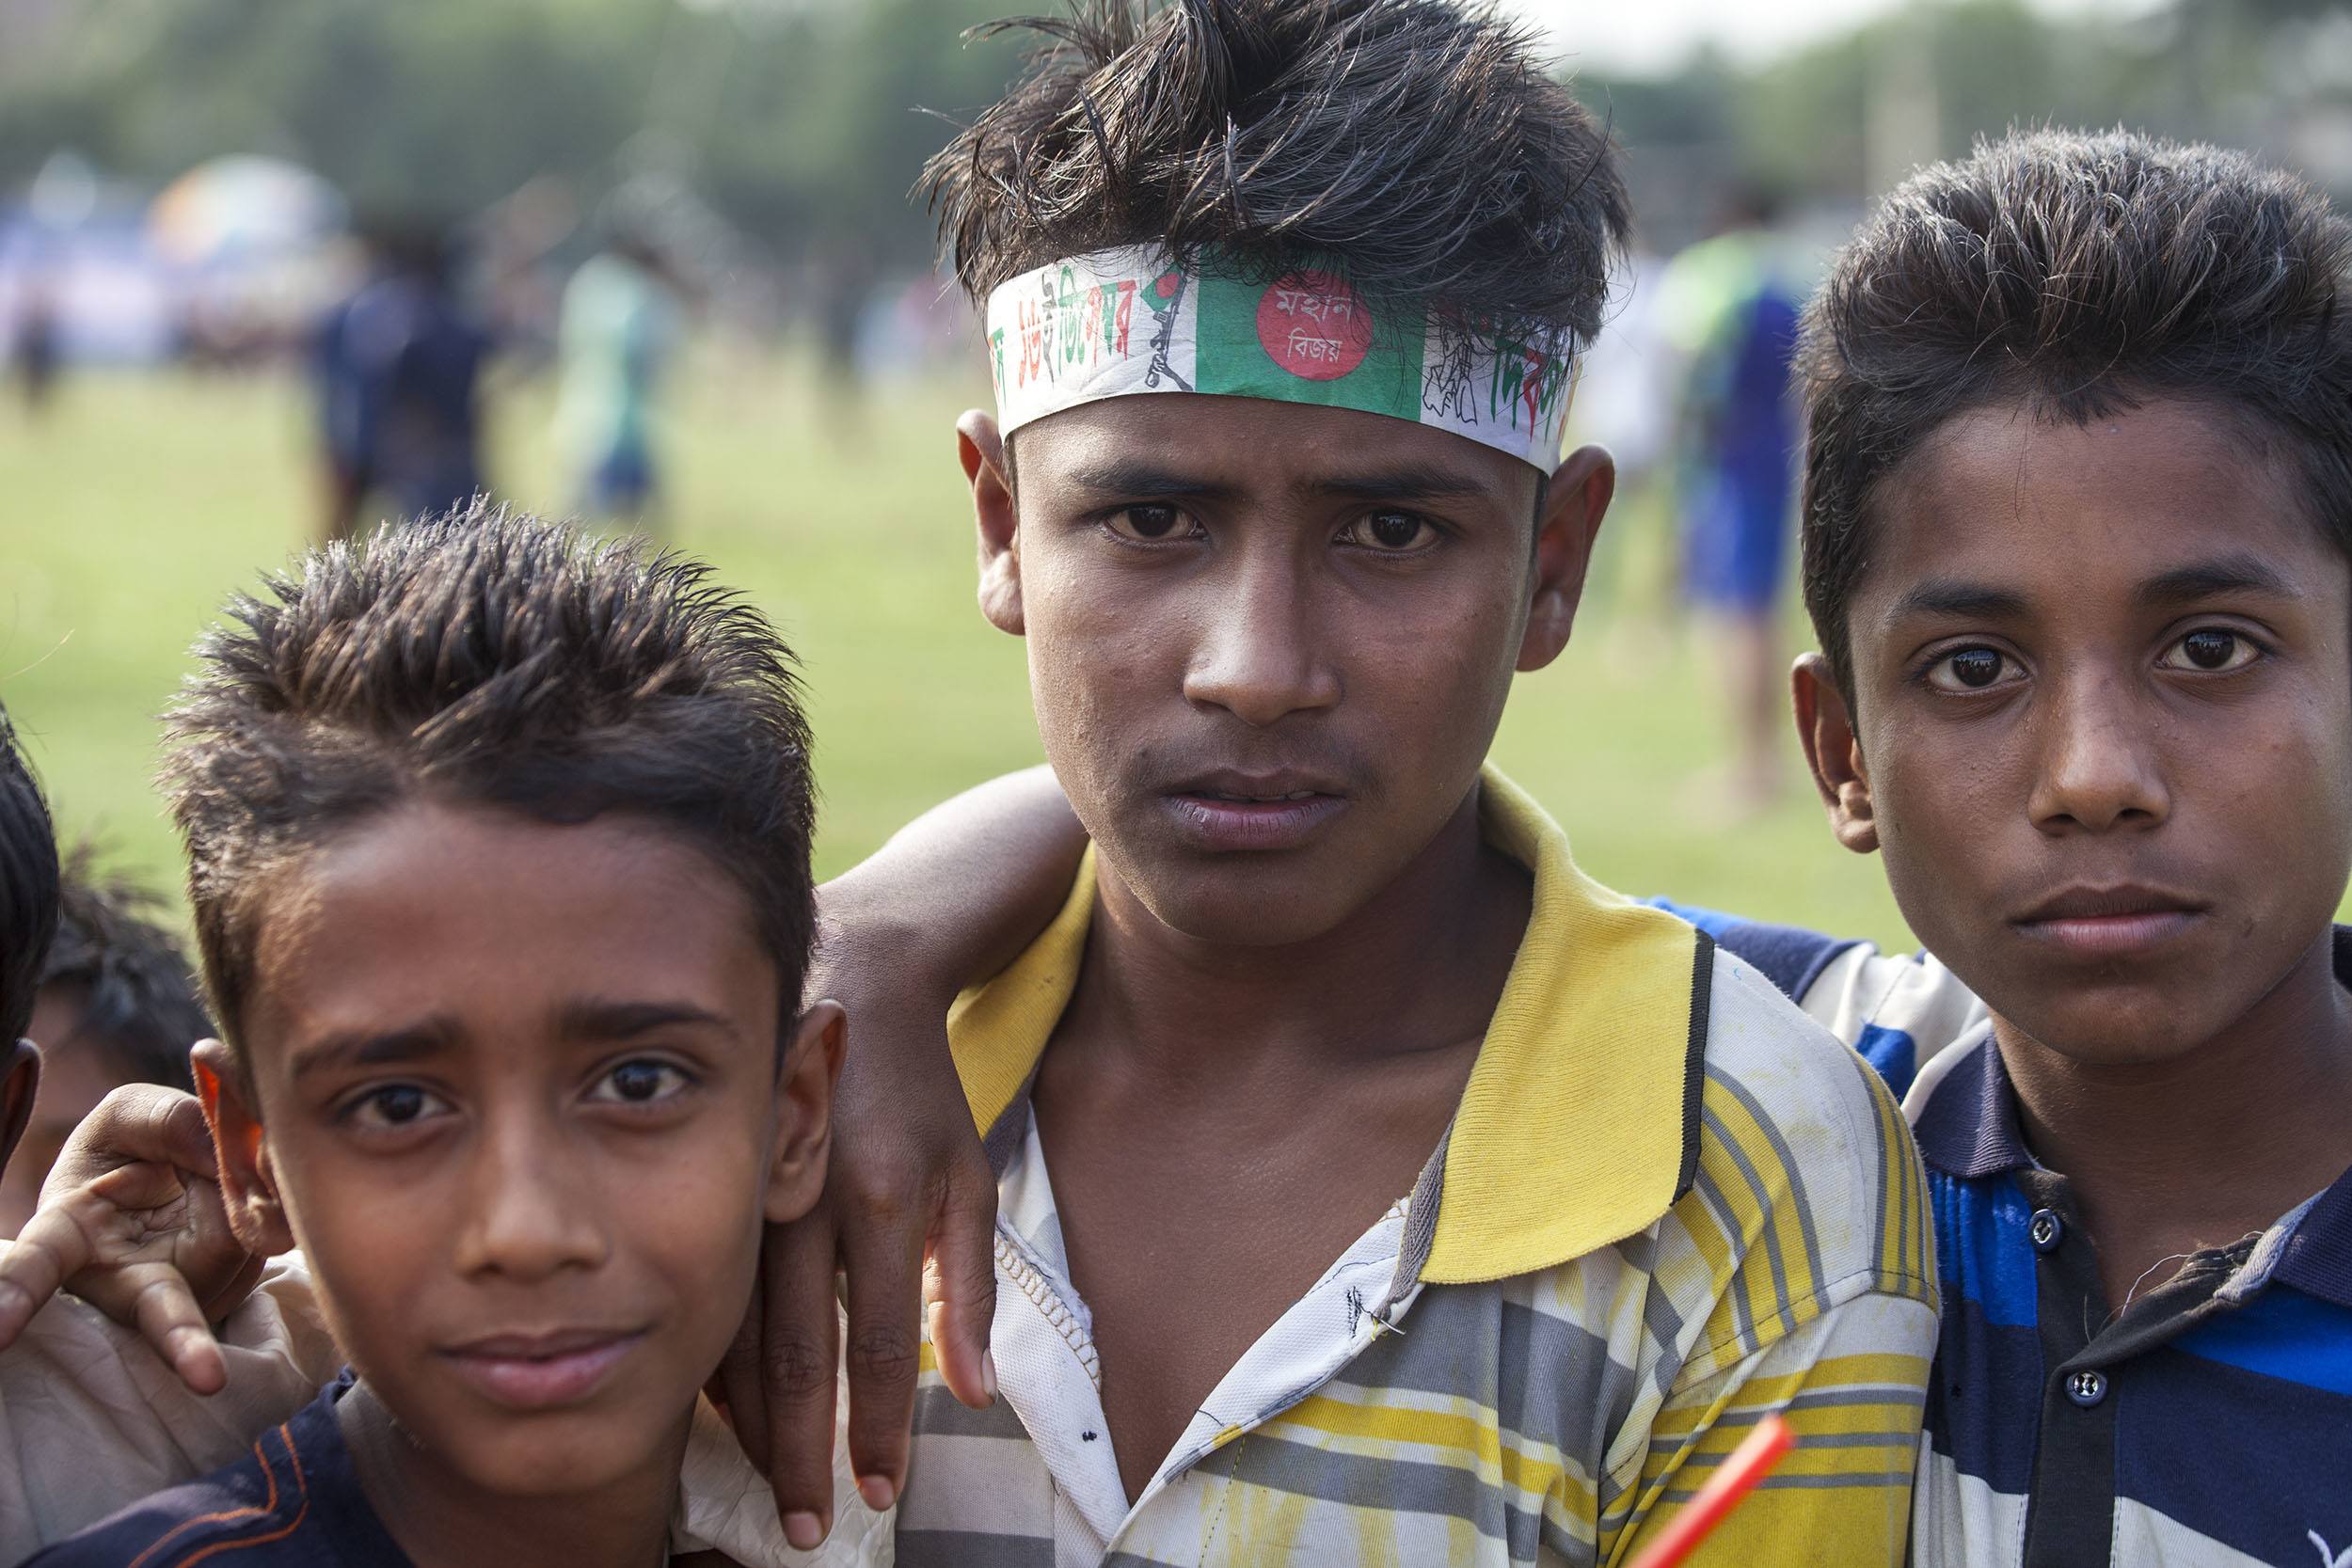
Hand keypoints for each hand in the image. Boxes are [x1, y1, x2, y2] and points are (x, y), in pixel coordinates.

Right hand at [0, 1082, 264, 1391]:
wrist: (171, 1173)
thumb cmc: (131, 1148)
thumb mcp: (134, 1115)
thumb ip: (170, 1121)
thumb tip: (222, 1154)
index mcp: (69, 1234)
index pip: (39, 1265)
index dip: (15, 1295)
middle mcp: (124, 1283)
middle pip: (159, 1315)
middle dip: (183, 1344)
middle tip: (209, 1380)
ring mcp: (182, 1294)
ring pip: (235, 1249)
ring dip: (241, 1199)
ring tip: (211, 1174)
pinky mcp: (228, 1291)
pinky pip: (265, 1242)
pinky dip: (266, 1208)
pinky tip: (241, 1199)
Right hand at [708, 985, 998, 1548]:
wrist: (852, 984)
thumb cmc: (920, 1093)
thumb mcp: (967, 1176)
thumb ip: (970, 1286)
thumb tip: (975, 1395)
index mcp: (876, 1197)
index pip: (875, 1342)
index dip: (875, 1427)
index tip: (879, 1495)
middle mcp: (803, 1198)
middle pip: (793, 1355)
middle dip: (800, 1453)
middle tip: (808, 1527)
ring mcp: (748, 1194)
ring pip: (734, 1335)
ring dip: (750, 1424)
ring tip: (771, 1488)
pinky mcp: (715, 1191)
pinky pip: (704, 1298)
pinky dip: (711, 1366)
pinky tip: (723, 1418)